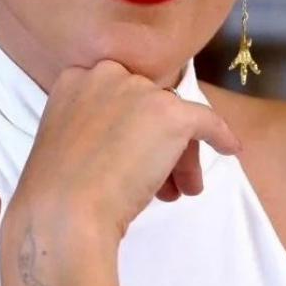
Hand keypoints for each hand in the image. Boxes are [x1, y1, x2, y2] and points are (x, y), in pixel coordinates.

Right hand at [11, 61, 242, 245]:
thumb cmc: (56, 191)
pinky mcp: (170, 114)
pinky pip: (206, 121)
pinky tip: (229, 149)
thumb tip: (126, 143)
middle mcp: (108, 74)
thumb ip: (91, 130)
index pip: (119, 97)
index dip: (129, 129)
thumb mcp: (65, 144)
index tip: (129, 156)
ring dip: (177, 155)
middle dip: (155, 143)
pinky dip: (220, 135)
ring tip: (175, 193)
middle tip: (159, 183)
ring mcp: (141, 92)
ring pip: (172, 120)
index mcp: (76, 79)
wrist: (64, 211)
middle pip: (148, 106)